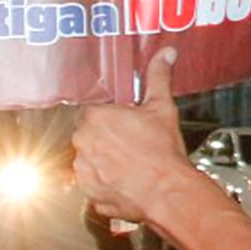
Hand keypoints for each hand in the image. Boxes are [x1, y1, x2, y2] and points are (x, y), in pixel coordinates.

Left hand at [73, 49, 198, 223]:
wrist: (167, 191)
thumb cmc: (163, 153)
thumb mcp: (163, 107)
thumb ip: (159, 77)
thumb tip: (165, 56)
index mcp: (95, 118)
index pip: (93, 111)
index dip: (111, 117)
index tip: (124, 123)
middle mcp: (83, 144)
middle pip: (90, 135)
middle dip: (107, 138)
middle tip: (132, 142)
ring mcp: (83, 171)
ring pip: (90, 160)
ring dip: (105, 160)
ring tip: (131, 162)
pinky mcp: (89, 194)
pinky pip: (94, 183)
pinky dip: (107, 182)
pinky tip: (127, 179)